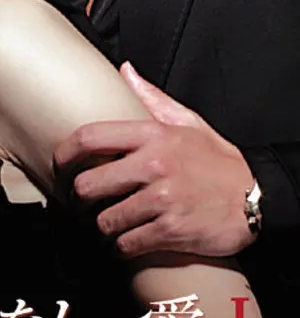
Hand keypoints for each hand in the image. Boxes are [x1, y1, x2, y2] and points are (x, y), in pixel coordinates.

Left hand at [54, 62, 256, 257]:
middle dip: (80, 198)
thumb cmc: (217, 162)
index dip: (64, 153)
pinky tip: (127, 240)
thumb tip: (124, 71)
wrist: (257, 198)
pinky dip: (122, 247)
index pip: (90, 137)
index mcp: (152, 134)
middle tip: (84, 203)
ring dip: (102, 226)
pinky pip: (126, 243)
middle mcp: (153, 165)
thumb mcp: (188, 122)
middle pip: (88, 184)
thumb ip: (151, 98)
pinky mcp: (171, 229)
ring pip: (104, 219)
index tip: (59, 165)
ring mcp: (162, 198)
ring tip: (109, 223)